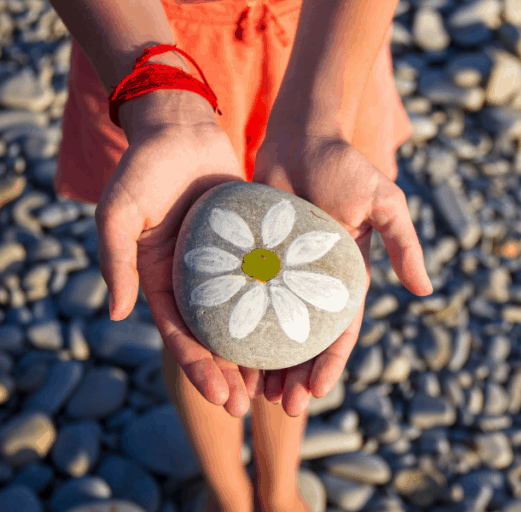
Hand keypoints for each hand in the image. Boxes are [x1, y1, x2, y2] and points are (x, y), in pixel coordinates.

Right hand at [96, 96, 261, 418]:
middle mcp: (194, 280)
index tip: (221, 398)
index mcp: (161, 280)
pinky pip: (267, 282)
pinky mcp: (250, 246)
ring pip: (244, 317)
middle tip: (251, 404)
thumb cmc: (145, 168)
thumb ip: (115, 260)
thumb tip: (117, 314)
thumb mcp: (119, 213)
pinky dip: (278, 308)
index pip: (181, 336)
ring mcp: (224, 265)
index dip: (200, 369)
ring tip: (278, 383)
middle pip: (215, 337)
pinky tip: (300, 330)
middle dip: (230, 373)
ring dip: (257, 351)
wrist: (181, 129)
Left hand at [251, 132, 432, 417]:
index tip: (316, 393)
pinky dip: (239, 327)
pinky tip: (225, 352)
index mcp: (346, 275)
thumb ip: (402, 243)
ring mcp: (283, 272)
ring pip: (273, 328)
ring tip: (254, 395)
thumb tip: (424, 291)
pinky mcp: (255, 259)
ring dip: (268, 362)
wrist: (299, 136)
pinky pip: (245, 299)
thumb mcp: (384, 202)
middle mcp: (314, 281)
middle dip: (297, 375)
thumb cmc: (344, 165)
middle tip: (282, 407)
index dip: (330, 363)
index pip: (340, 329)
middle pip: (305, 339)